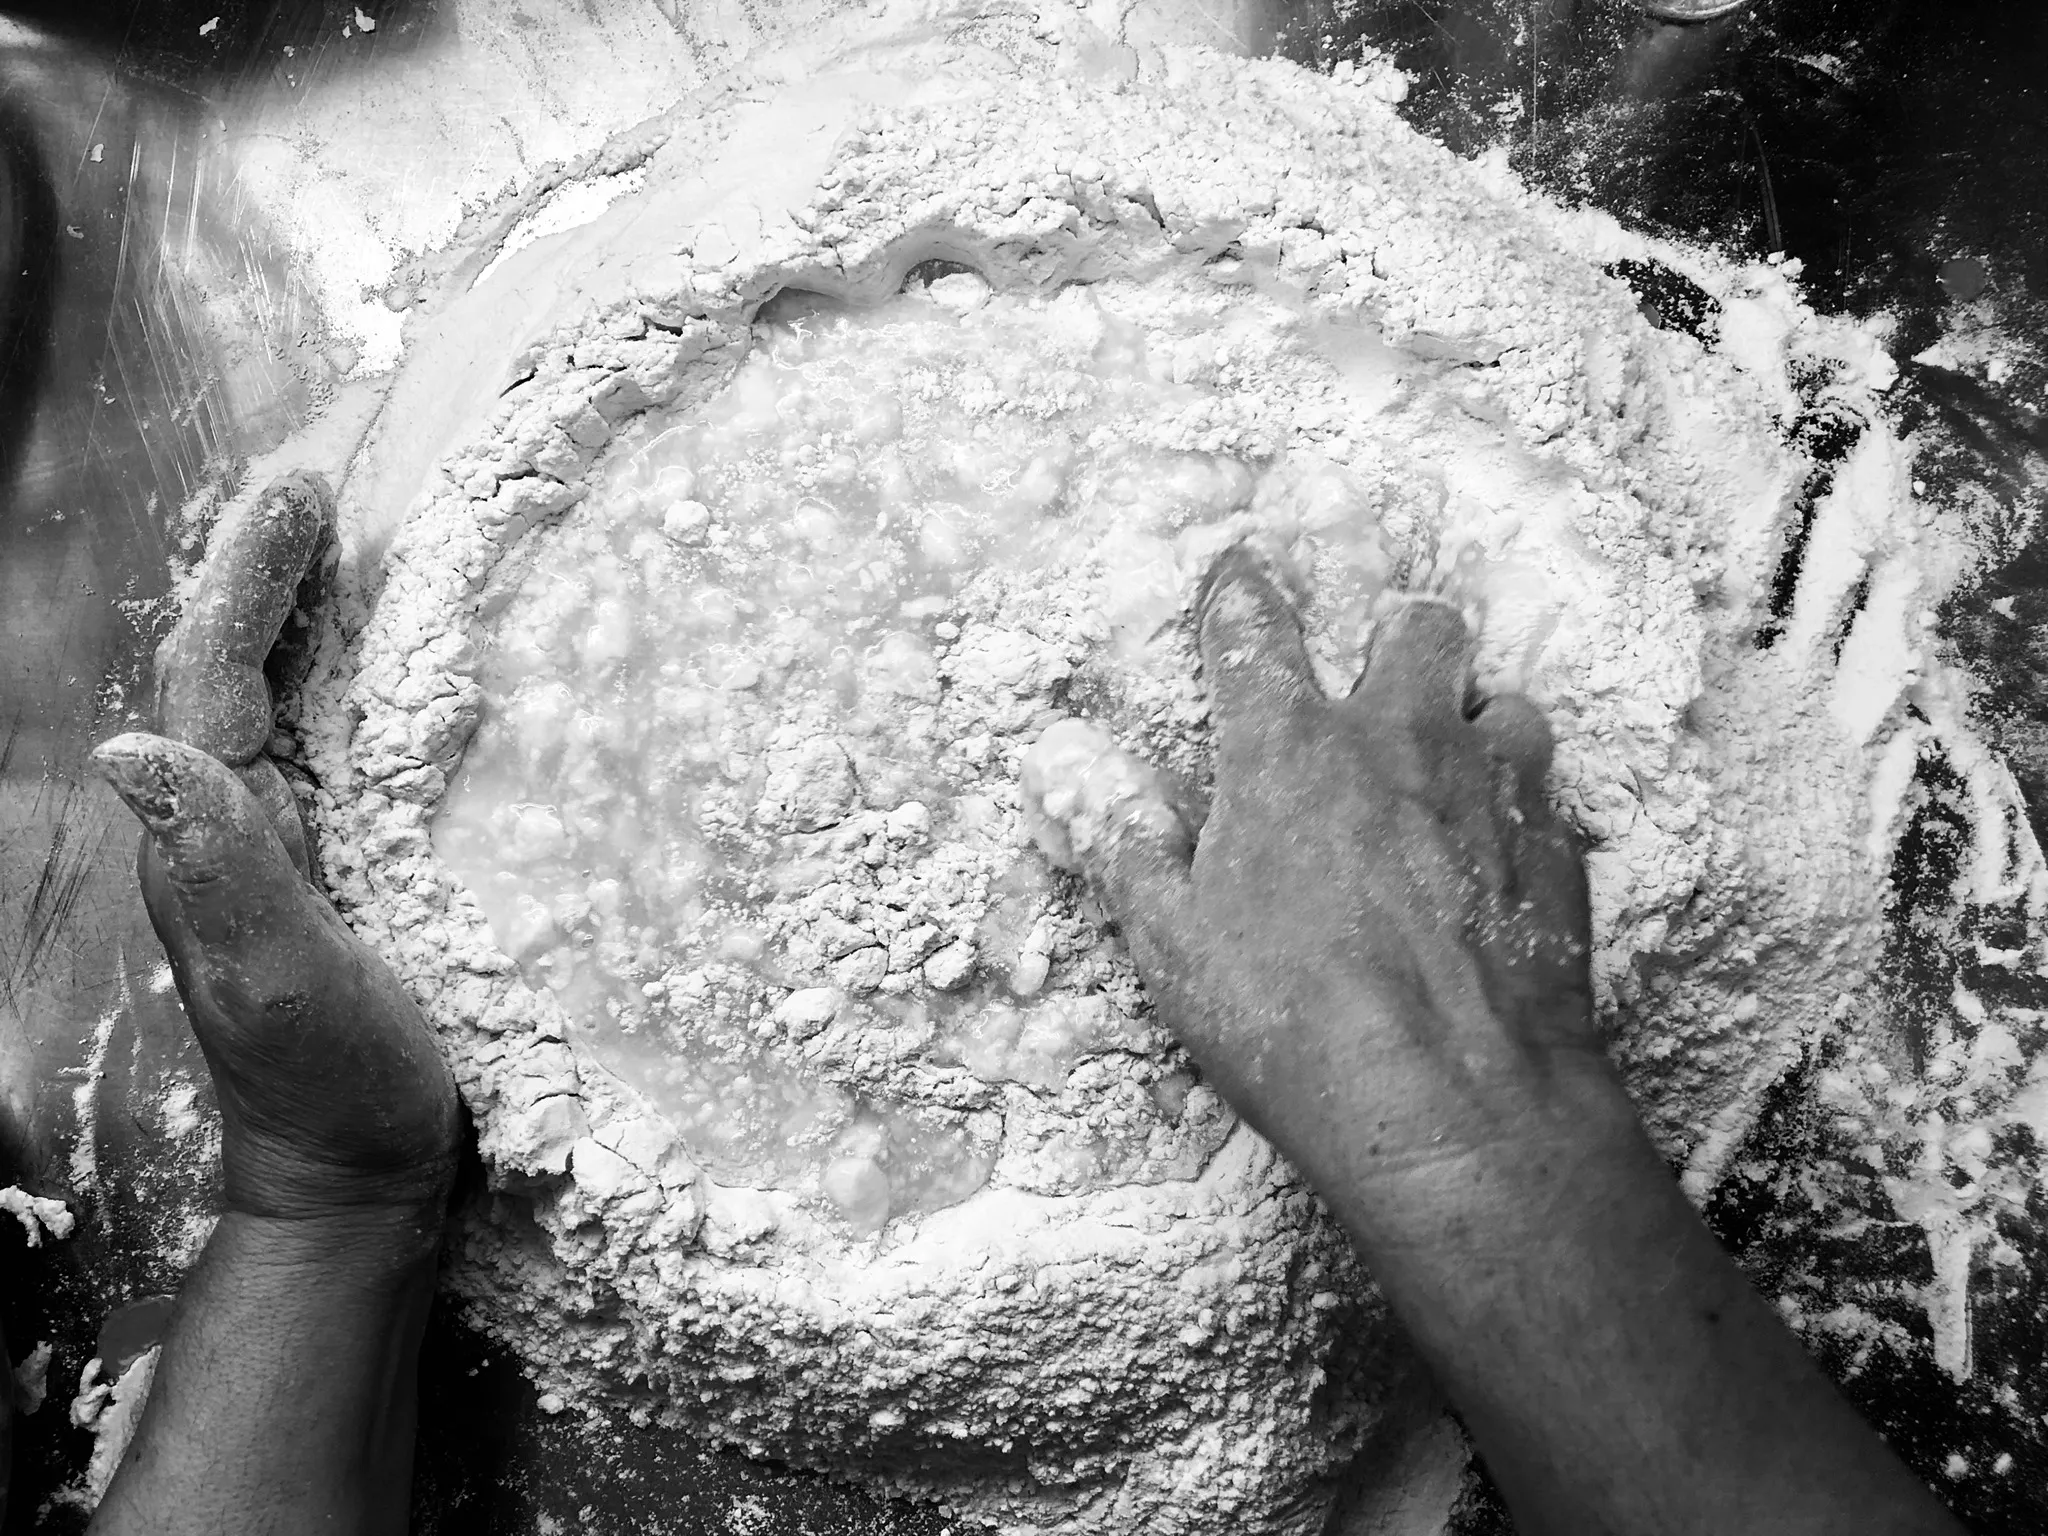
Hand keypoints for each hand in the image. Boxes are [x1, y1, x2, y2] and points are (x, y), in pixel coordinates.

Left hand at [93, 474, 458, 1224]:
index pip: (214, 672)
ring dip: (303, 597)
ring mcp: (288, 837)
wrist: (356, 1167)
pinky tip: (393, 637)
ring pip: (281, 687)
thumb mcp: (272, 978)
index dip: (249, 578)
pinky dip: (351, 664)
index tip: (299, 491)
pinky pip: (332, 735)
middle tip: (321, 469)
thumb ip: (215, 868)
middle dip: (264, 559)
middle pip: (234, 658)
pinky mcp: (343, 859)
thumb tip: (131, 746)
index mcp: (212, 831)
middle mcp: (237, 818)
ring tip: (349, 517)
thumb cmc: (326, 1079)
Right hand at [1024, 544, 1614, 1238]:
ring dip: (1473, 726)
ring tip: (1449, 781)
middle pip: (1416, 626)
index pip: (1253, 630)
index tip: (1238, 576)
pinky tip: (1496, 865)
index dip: (1240, 594)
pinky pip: (1546, 793)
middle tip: (1375, 685)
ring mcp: (1492, 786)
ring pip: (1503, 701)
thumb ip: (1131, 850)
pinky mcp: (1560, 849)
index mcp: (1286, 747)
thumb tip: (1087, 786)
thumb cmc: (1291, 1022)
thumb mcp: (1171, 945)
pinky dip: (1518, 811)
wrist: (1455, 1105)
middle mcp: (1397, 738)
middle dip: (1396, 637)